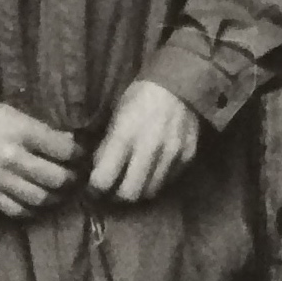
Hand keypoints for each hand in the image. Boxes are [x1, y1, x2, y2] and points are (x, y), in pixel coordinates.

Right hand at [0, 98, 78, 217]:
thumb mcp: (8, 112)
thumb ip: (36, 129)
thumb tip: (66, 141)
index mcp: (21, 130)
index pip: (64, 149)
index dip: (79, 153)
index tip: (82, 154)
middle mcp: (13, 157)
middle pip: (57, 178)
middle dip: (73, 178)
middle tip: (77, 175)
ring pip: (41, 198)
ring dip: (57, 197)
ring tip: (61, 191)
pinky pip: (17, 210)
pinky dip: (33, 210)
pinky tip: (38, 203)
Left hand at [86, 79, 201, 203]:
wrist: (179, 84)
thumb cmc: (140, 98)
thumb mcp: (116, 117)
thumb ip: (107, 146)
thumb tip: (98, 171)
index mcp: (124, 136)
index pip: (104, 180)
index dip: (95, 189)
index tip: (94, 188)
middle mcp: (149, 150)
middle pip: (129, 195)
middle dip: (117, 196)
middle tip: (113, 190)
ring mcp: (171, 155)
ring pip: (150, 193)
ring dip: (139, 191)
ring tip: (133, 182)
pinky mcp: (187, 157)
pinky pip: (168, 182)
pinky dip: (157, 181)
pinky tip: (152, 171)